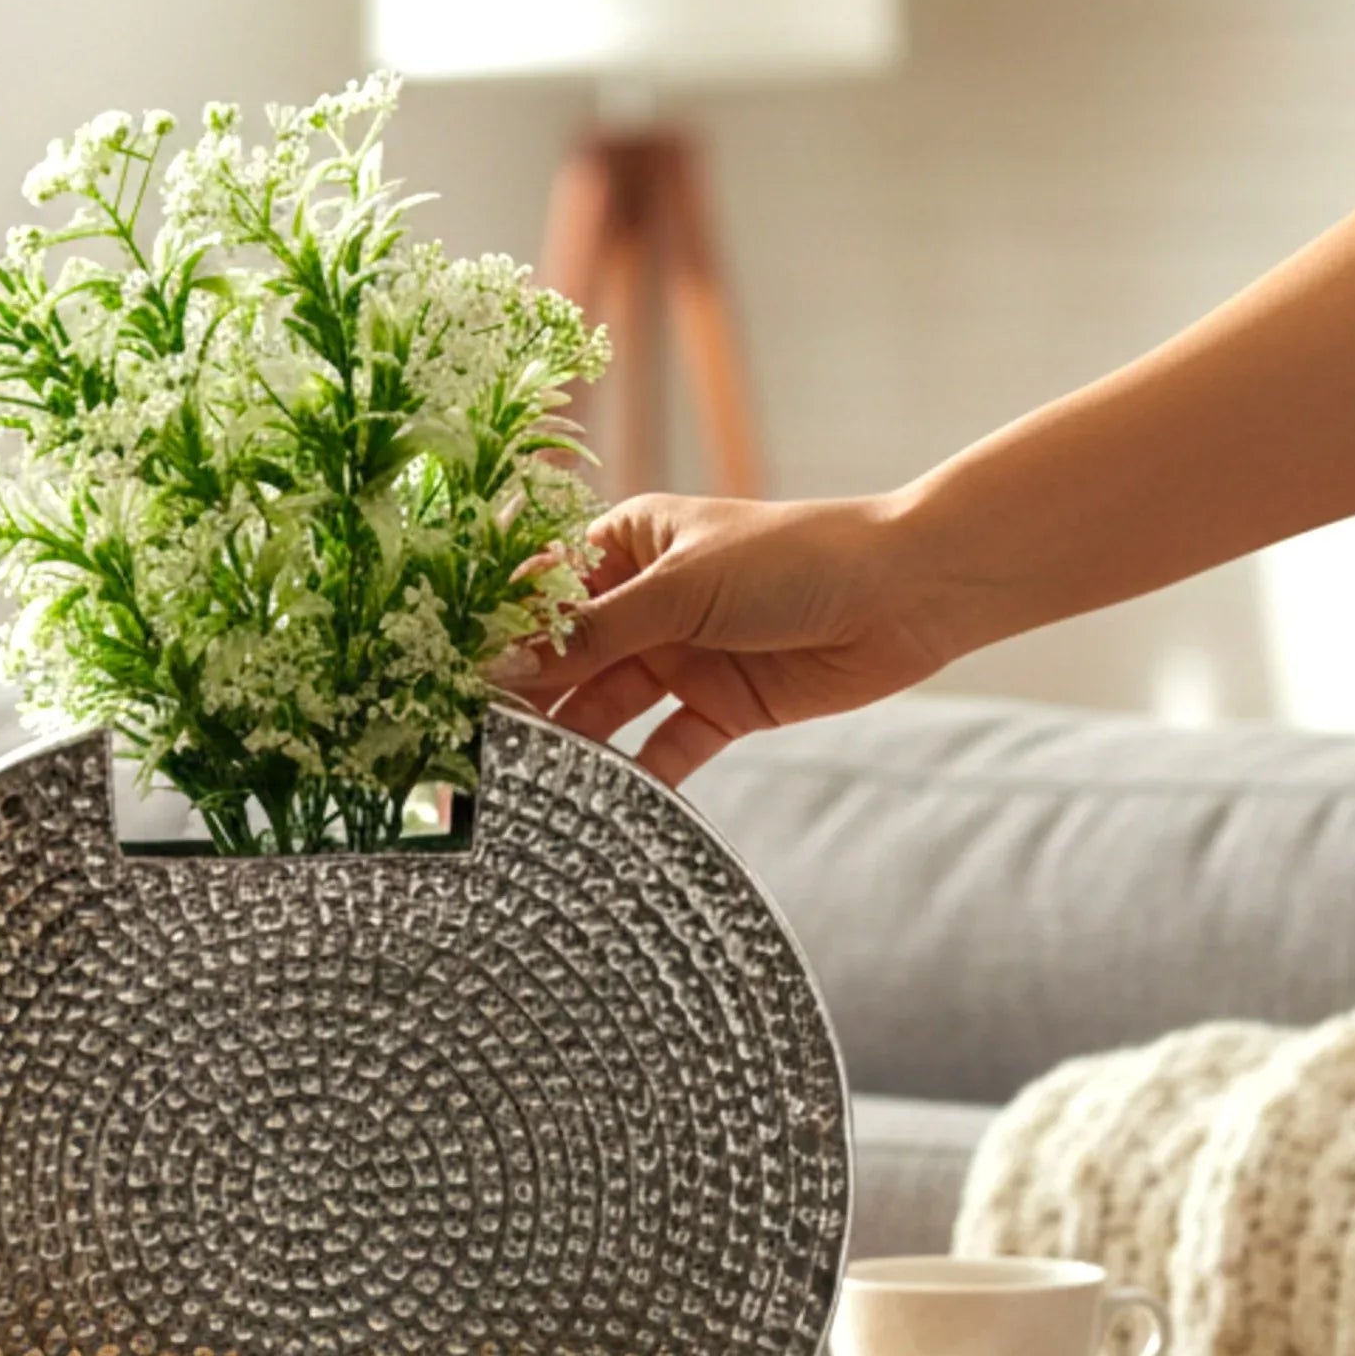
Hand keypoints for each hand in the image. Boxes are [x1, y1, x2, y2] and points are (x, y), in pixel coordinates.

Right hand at [494, 491, 961, 785]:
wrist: (904, 594)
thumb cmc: (792, 559)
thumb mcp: (679, 590)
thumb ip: (590, 635)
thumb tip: (503, 665)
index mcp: (626, 546)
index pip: (540, 591)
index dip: (497, 634)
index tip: (450, 679)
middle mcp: (644, 603)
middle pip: (566, 657)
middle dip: (526, 699)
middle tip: (472, 745)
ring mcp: (679, 658)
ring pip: (607, 707)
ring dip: (572, 743)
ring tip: (522, 783)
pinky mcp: (719, 708)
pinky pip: (663, 750)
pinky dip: (638, 778)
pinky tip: (601, 809)